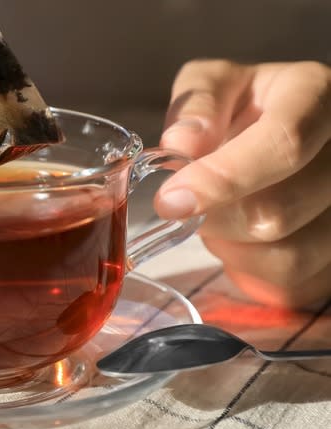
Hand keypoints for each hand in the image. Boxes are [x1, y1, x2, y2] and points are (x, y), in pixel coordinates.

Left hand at [156, 60, 330, 307]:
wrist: (278, 135)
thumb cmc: (246, 107)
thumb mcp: (216, 86)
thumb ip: (197, 104)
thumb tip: (182, 143)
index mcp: (316, 95)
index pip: (284, 143)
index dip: (222, 178)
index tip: (171, 200)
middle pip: (280, 212)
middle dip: (215, 218)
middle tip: (190, 205)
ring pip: (288, 256)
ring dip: (232, 247)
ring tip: (221, 217)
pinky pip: (292, 283)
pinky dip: (251, 270)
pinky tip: (244, 239)